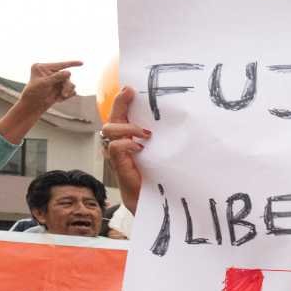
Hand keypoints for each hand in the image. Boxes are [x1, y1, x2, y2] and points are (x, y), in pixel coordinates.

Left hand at [16, 61, 81, 113]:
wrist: (32, 106)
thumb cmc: (33, 94)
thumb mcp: (44, 84)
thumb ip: (56, 77)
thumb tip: (69, 72)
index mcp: (43, 67)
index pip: (60, 65)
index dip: (72, 63)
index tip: (81, 63)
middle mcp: (50, 72)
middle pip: (67, 76)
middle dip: (67, 85)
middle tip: (65, 94)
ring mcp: (56, 80)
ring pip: (70, 83)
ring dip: (68, 91)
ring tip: (63, 97)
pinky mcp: (59, 88)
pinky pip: (71, 90)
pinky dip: (67, 95)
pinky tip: (60, 100)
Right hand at [100, 87, 150, 212]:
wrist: (153, 202)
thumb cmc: (157, 177)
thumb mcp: (161, 153)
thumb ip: (162, 138)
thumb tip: (181, 121)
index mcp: (129, 139)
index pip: (120, 115)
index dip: (121, 101)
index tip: (129, 89)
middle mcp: (120, 145)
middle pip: (112, 118)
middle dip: (119, 104)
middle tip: (129, 93)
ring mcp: (117, 156)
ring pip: (109, 129)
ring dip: (126, 127)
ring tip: (145, 134)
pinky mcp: (119, 167)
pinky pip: (115, 148)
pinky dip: (126, 144)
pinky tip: (139, 147)